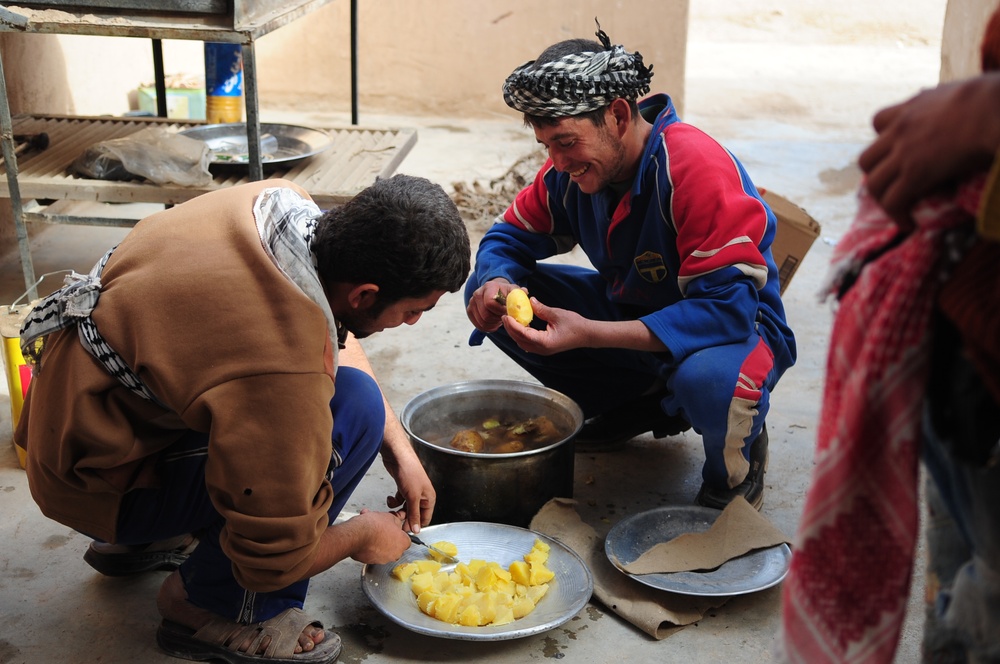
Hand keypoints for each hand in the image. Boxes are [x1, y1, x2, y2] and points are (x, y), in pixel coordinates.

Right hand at [345, 509, 410, 564]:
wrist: (357, 535)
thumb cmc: (373, 527)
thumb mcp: (388, 517)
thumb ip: (396, 519)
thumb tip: (399, 519)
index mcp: (403, 543)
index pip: (406, 539)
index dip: (398, 532)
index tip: (393, 528)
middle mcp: (395, 554)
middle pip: (394, 544)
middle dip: (388, 536)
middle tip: (381, 528)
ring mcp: (383, 560)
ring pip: (382, 548)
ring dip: (378, 540)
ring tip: (369, 530)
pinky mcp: (371, 562)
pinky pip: (372, 553)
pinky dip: (369, 546)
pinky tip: (364, 536)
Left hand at [381, 426, 435, 532]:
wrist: (398, 456)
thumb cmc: (409, 472)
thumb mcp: (412, 497)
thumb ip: (414, 514)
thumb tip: (417, 529)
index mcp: (429, 498)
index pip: (426, 518)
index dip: (416, 525)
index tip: (405, 529)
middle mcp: (422, 495)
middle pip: (415, 514)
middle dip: (405, 517)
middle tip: (396, 520)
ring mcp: (412, 491)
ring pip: (406, 507)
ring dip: (398, 510)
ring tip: (392, 509)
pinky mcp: (403, 487)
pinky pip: (399, 500)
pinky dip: (394, 501)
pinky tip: (390, 498)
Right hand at [466, 278, 516, 331]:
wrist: (497, 293)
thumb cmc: (507, 293)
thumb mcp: (515, 291)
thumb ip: (520, 293)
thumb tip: (524, 292)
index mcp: (489, 287)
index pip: (490, 303)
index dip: (500, 311)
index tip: (507, 312)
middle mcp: (478, 294)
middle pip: (486, 315)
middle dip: (497, 319)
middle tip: (504, 318)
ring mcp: (472, 303)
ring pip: (482, 322)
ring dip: (493, 324)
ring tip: (500, 320)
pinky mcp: (470, 311)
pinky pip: (478, 325)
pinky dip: (488, 328)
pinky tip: (494, 323)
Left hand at [501, 298, 589, 354]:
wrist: (586, 335)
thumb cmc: (575, 324)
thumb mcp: (556, 314)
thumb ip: (541, 309)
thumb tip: (529, 300)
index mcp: (545, 342)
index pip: (523, 334)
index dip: (513, 325)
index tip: (506, 316)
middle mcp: (542, 349)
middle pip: (520, 340)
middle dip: (511, 328)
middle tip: (505, 316)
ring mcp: (542, 350)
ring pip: (522, 343)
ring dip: (515, 332)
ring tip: (511, 320)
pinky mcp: (544, 348)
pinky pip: (528, 343)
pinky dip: (522, 334)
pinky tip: (521, 325)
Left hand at [858, 73, 999, 222]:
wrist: (994, 108)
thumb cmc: (992, 98)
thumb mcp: (962, 91)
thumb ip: (951, 100)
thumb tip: (972, 101)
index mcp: (912, 107)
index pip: (878, 122)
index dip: (883, 141)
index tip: (896, 153)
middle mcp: (900, 129)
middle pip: (867, 159)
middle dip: (876, 175)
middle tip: (894, 187)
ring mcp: (904, 153)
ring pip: (873, 183)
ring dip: (883, 199)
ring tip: (898, 209)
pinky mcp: (914, 174)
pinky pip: (892, 200)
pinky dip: (897, 215)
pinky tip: (909, 222)